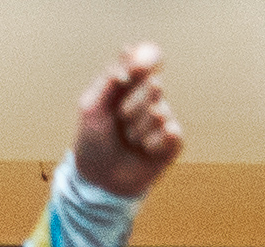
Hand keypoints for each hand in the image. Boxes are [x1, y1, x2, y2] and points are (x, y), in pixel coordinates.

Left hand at [72, 45, 182, 200]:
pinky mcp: (172, 141)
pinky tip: (145, 150)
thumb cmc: (92, 141)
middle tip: (120, 120)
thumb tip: (129, 49)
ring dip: (139, 130)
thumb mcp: (92, 107)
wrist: (99, 179)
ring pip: (160, 113)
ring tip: (129, 141)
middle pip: (154, 86)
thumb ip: (109, 79)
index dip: (146, 61)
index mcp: (131, 83)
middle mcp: (150, 97)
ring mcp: (162, 118)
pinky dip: (155, 143)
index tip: (136, 71)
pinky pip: (172, 133)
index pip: (148, 59)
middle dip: (132, 107)